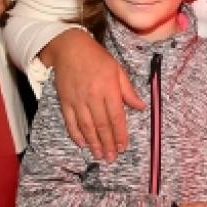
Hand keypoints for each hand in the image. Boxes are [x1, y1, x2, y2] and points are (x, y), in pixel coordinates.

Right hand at [46, 28, 144, 161]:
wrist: (70, 48)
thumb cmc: (97, 58)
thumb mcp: (118, 70)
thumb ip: (128, 91)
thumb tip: (141, 107)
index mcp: (108, 89)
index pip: (116, 117)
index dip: (120, 134)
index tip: (123, 147)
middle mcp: (93, 97)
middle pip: (101, 125)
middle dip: (107, 144)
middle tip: (111, 158)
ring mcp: (77, 100)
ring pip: (86, 127)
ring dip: (93, 143)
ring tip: (99, 155)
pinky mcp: (65, 101)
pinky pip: (70, 121)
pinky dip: (76, 134)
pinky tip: (82, 144)